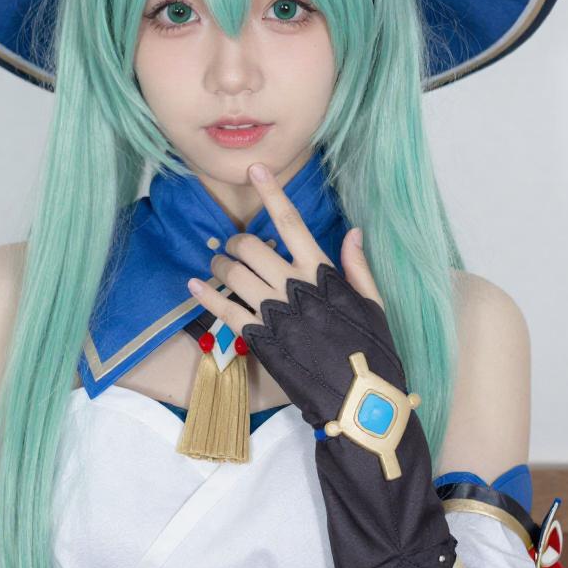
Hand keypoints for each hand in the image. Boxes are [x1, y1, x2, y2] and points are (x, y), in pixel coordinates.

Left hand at [188, 161, 403, 429]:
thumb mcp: (372, 303)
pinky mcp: (258, 338)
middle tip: (232, 249)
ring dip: (220, 267)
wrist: (358, 397)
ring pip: (234, 274)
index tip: (255, 170)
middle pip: (252, 246)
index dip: (273, 194)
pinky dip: (205, 295)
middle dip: (237, 243)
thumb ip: (357, 266)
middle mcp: (294, 285)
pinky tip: (194, 286)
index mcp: (321, 272)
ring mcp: (274, 311)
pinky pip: (223, 310)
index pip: (292, 223)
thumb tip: (353, 231)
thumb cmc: (370, 349)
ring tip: (217, 269)